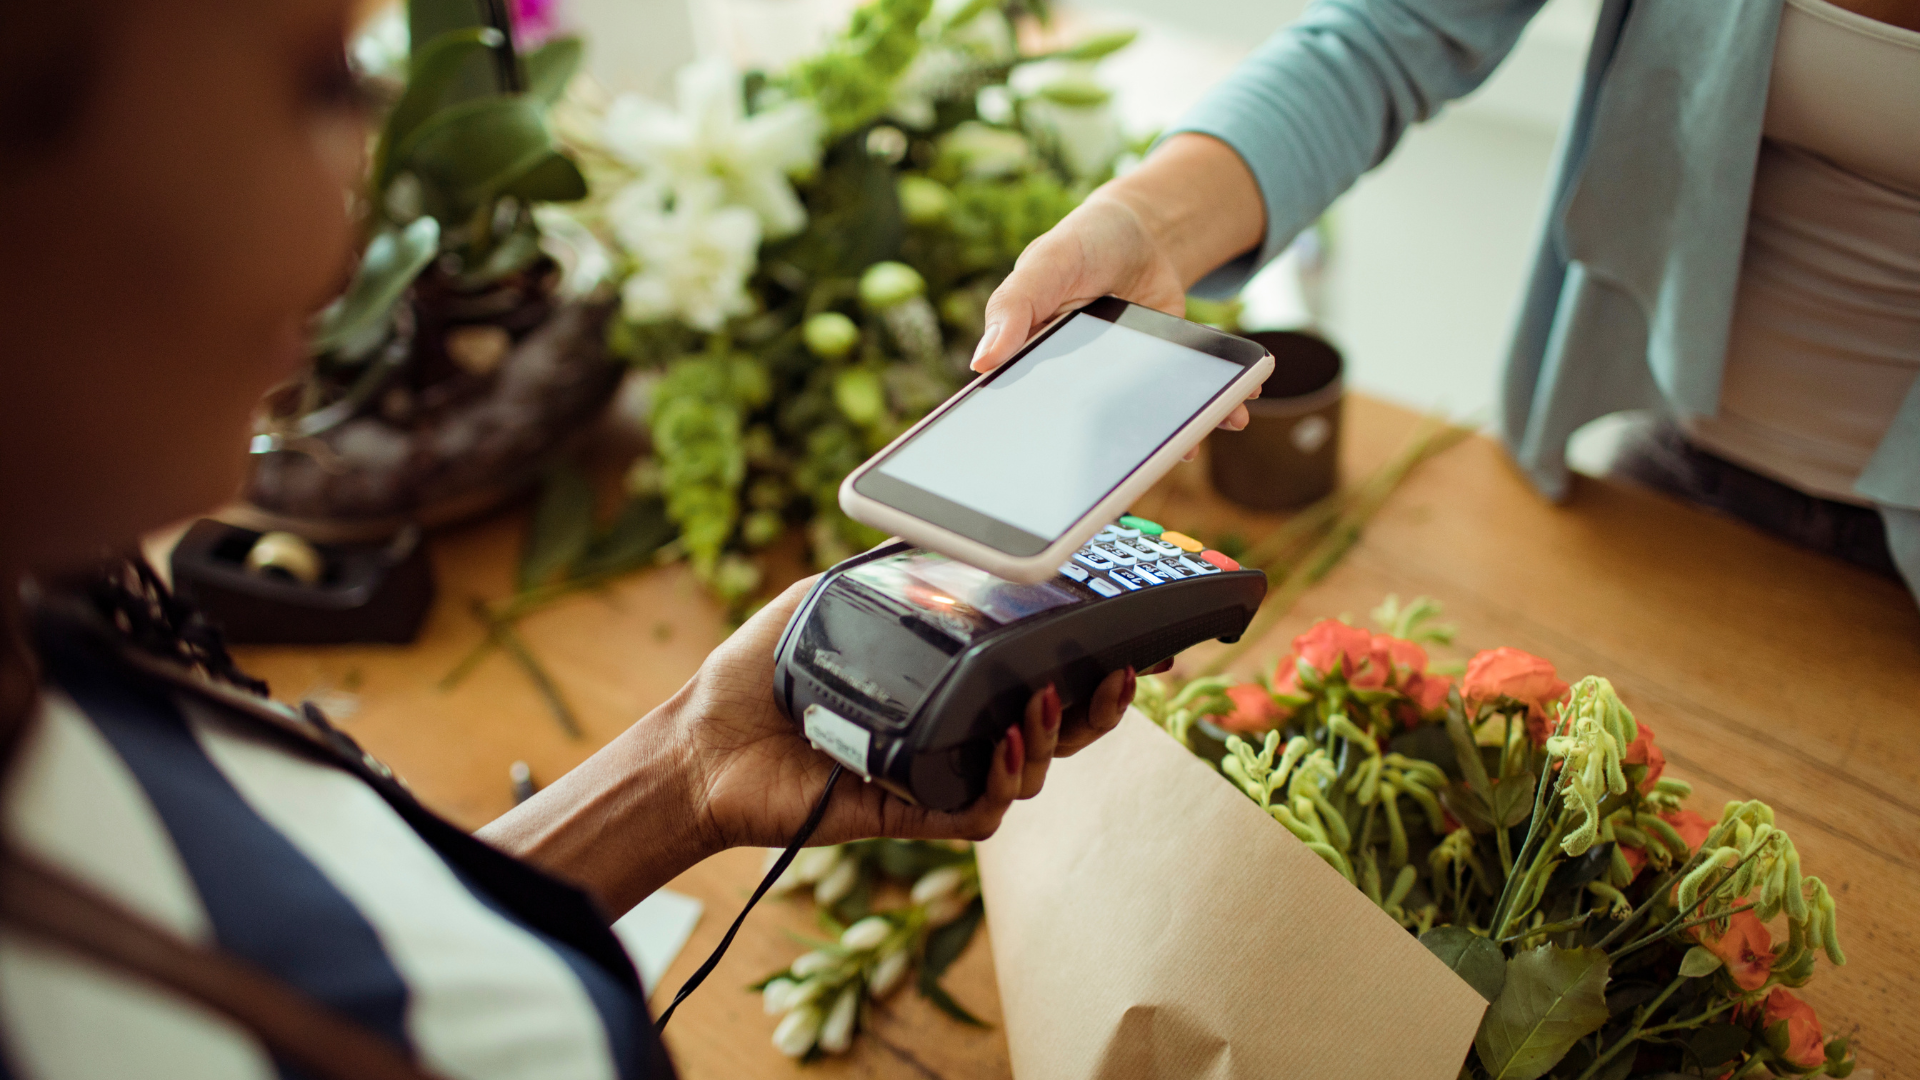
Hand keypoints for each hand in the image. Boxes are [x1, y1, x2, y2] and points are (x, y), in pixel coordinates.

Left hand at [680, 577, 1138, 852]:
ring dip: (1058, 734)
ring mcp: (943, 773)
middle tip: (1126, 667)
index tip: (1135, 631)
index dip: (1094, 656)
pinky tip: (1005, 742)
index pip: (1041, 669)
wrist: (703, 737)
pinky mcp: (917, 813)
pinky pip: (986, 810)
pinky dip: (1007, 779)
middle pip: (1064, 725)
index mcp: (952, 680)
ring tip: (1045, 697)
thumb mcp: (832, 596)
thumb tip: (954, 531)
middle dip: (1107, 701)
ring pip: (1037, 769)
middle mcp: (960, 728)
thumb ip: (894, 571)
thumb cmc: (763, 668)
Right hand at [969, 134, 1269, 443]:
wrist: (1143, 232)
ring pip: (1144, 423)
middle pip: (1091, 429)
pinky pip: (1183, 403)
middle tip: (1134, 461)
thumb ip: (1013, 307)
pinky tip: (1232, 413)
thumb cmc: (1081, 244)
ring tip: (1199, 437)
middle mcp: (1075, 384)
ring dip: (1177, 433)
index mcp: (1032, 362)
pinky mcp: (1162, 377)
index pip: (1026, 412)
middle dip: (1116, 449)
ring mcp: (1122, 385)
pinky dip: (1212, 411)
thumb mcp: (1045, 264)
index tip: (1056, 462)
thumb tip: (981, 362)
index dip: (1037, 440)